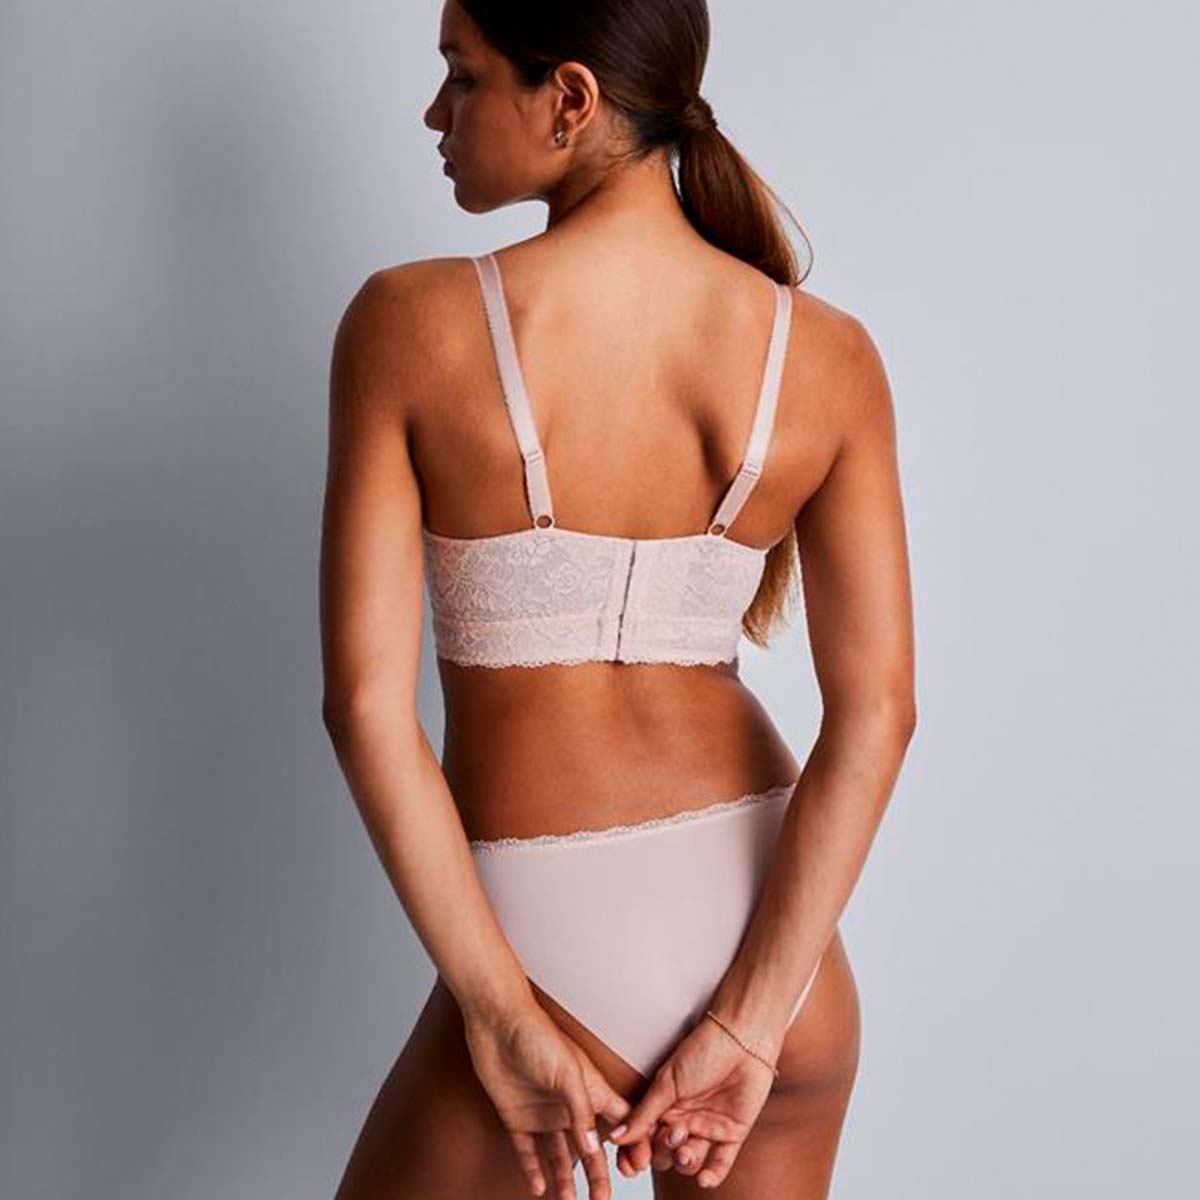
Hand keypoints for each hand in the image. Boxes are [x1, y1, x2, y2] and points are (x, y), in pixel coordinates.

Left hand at [463, 1001, 632, 1199]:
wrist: (495, 1023)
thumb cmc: (537, 1035)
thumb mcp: (568, 1072)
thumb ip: (582, 1111)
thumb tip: (594, 1148)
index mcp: (590, 1089)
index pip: (619, 1121)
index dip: (631, 1142)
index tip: (639, 1165)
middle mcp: (569, 1106)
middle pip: (590, 1147)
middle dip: (598, 1175)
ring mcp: (544, 1113)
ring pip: (560, 1155)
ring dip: (565, 1180)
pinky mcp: (517, 1117)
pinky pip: (527, 1152)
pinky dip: (533, 1171)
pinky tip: (539, 1188)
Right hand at [607, 1011, 778, 1188]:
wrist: (742, 1039)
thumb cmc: (702, 1049)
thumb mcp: (667, 1082)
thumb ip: (643, 1113)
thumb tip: (615, 1137)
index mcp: (664, 1106)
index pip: (644, 1137)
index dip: (636, 1153)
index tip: (631, 1163)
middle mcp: (684, 1119)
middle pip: (666, 1153)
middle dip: (664, 1153)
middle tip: (671, 1137)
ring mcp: (708, 1127)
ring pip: (690, 1160)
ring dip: (685, 1161)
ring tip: (686, 1149)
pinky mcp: (732, 1133)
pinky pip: (720, 1163)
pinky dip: (712, 1175)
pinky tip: (704, 1178)